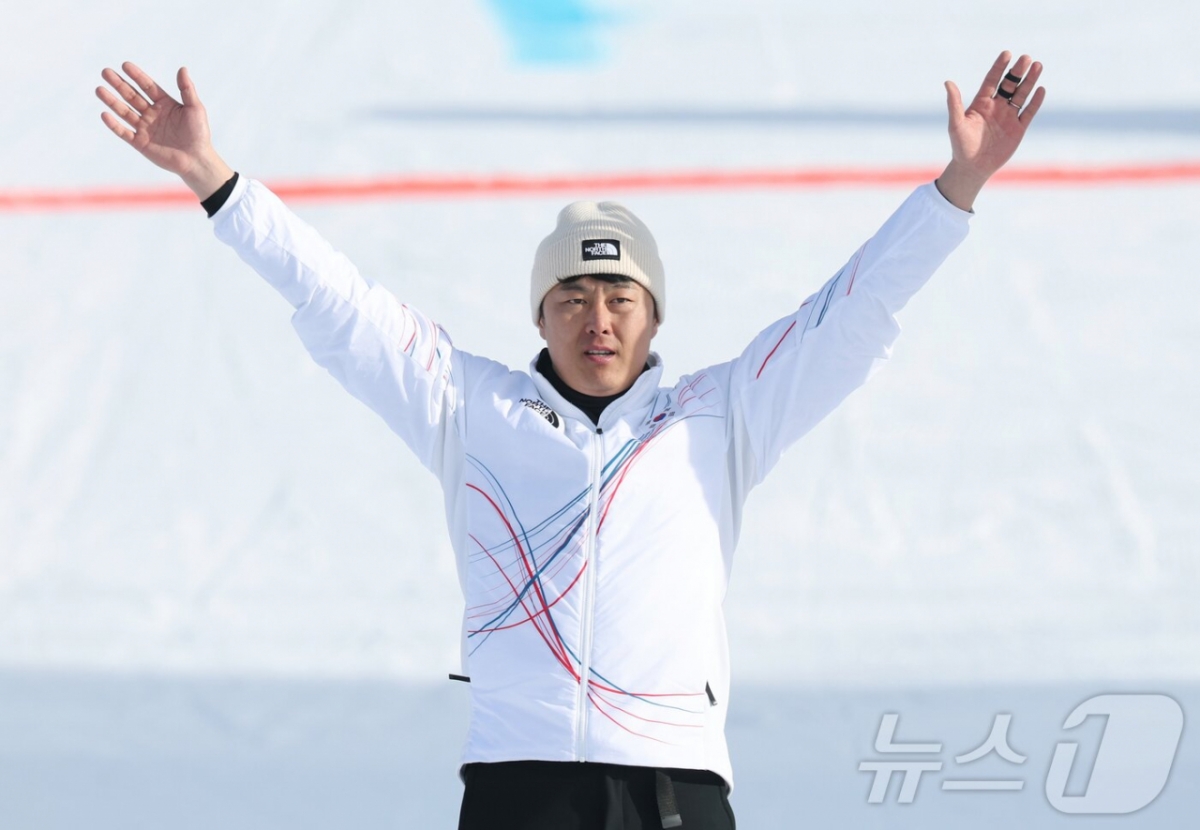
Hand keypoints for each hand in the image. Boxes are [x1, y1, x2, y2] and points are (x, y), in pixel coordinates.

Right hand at [97, 62, 232, 199]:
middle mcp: (152, 114)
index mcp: (165, 104)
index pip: (147, 86)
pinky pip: (124, 132)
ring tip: (99, 90)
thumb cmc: (200, 134)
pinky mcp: (141, 143)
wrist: (197, 160)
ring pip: (125, 112)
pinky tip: (105, 114)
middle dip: (119, 84)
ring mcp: (145, 128)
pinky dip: (114, 125)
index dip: (136, 76)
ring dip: (112, 101)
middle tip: (105, 72)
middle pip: (132, 96)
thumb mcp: (195, 108)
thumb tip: (182, 68)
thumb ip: (187, 89)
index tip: (125, 65)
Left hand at [935, 51, 1045, 210]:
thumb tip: (948, 82)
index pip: (992, 80)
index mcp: (981, 103)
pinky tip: (1041, 89)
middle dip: (1017, 71)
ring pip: (1021, 95)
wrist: (973, 167)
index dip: (999, 67)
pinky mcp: (1018, 128)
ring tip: (1037, 65)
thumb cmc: (961, 146)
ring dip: (1029, 81)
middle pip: (1009, 84)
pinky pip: (1028, 112)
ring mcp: (1008, 117)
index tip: (1006, 53)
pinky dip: (1035, 101)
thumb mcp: (956, 124)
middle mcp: (996, 107)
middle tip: (1025, 58)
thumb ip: (954, 103)